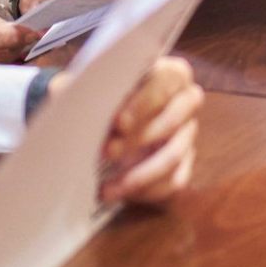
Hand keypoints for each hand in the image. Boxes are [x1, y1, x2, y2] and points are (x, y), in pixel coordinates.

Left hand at [49, 55, 200, 204]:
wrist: (99, 114)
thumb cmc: (98, 92)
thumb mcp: (87, 83)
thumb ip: (85, 85)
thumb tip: (77, 99)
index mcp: (170, 74)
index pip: (164, 83)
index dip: (142, 104)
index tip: (118, 122)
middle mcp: (186, 102)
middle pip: (172, 121)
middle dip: (136, 139)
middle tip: (107, 152)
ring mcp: (187, 134)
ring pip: (173, 156)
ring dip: (139, 174)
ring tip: (107, 186)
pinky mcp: (184, 163)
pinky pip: (174, 181)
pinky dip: (145, 191)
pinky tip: (118, 193)